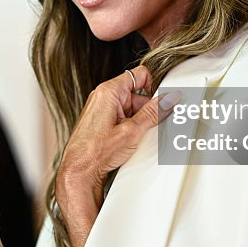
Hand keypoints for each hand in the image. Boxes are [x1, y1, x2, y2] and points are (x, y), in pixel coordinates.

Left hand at [57, 66, 179, 207]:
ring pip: (130, 108)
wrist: (80, 171)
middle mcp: (103, 97)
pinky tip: (129, 141)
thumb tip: (167, 100)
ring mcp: (101, 110)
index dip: (154, 85)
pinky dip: (130, 127)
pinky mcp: (101, 122)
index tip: (162, 99)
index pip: (139, 75)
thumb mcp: (132, 131)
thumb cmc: (95, 151)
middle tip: (151, 125)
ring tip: (136, 137)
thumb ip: (152, 113)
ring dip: (138, 121)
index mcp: (109, 91)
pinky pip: (122, 118)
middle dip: (147, 110)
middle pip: (136, 94)